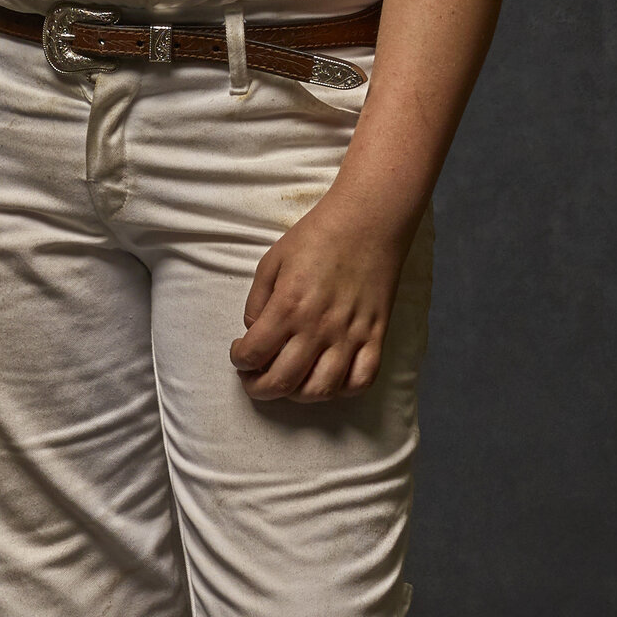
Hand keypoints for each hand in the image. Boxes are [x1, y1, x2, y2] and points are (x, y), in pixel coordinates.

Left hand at [230, 198, 409, 401]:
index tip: (240, 354)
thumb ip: (257, 301)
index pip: (253, 354)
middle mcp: (318, 327)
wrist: (368, 221)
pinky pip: (362, 380)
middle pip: (282, 382)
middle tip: (254, 379)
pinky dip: (343, 390)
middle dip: (259, 388)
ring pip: (321, 390)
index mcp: (288, 306)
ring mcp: (350, 335)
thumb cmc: (316, 237)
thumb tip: (253, 333)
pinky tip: (328, 379)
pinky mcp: (376, 336)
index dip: (239, 361)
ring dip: (297, 395)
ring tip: (289, 381)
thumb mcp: (271, 262)